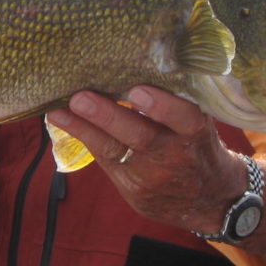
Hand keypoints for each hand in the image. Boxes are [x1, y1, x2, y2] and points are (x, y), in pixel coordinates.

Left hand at [45, 86, 244, 235]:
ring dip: (84, 128)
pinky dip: (83, 138)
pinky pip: (104, 161)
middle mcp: (174, 156)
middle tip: (80, 98)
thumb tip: (134, 65)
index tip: (138, 91)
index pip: (184, 118)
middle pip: (141, 137)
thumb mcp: (198, 126)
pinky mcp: (132, 189)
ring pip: (115, 150)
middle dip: (108, 117)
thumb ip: (175, 103)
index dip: (163, 106)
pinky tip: (60, 120)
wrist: (208, 201)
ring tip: (58, 110)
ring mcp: (151, 176)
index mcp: (196, 134)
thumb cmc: (197, 146)